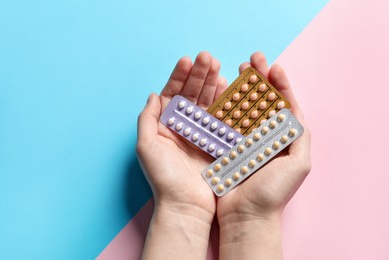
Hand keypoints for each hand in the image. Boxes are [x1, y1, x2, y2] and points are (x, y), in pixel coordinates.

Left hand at [137, 52, 226, 258]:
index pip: (172, 94)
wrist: (185, 205)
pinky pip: (220, 117)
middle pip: (191, 94)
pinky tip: (228, 88)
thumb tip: (153, 94)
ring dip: (212, 83)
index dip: (179, 76)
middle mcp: (182, 126)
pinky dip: (224, 102)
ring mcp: (200, 133)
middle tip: (208, 57)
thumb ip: (147, 119)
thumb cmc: (163, 178)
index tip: (187, 60)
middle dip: (198, 75)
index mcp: (164, 125)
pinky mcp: (216, 141)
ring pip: (207, 102)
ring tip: (219, 66)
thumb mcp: (147, 146)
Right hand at [217, 52, 311, 259]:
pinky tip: (221, 91)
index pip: (284, 104)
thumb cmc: (273, 192)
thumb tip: (294, 109)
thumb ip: (300, 135)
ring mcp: (244, 139)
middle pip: (262, 100)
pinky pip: (225, 120)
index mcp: (283, 137)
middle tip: (253, 59)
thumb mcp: (298, 164)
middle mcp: (264, 135)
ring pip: (243, 106)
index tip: (273, 67)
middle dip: (259, 79)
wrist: (246, 215)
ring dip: (241, 87)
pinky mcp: (226, 144)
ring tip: (238, 70)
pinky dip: (224, 105)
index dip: (280, 84)